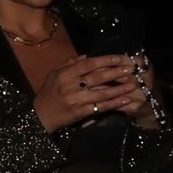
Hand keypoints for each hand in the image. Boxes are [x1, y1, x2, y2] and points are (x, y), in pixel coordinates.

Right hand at [33, 54, 147, 132]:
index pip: (89, 64)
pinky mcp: (81, 113)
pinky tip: (125, 100)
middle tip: (130, 68)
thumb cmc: (47, 93)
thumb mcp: (54, 74)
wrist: (40, 115)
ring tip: (133, 84)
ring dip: (119, 88)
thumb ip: (70, 63)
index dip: (105, 60)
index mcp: (65, 74)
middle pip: (97, 77)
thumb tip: (86, 56)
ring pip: (102, 93)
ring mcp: (76, 100)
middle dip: (116, 72)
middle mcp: (71, 86)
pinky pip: (100, 107)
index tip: (119, 58)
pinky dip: (114, 103)